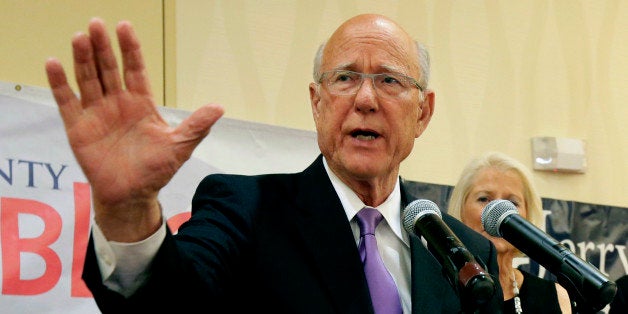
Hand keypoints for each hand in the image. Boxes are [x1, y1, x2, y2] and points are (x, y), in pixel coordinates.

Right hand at [45, 18, 223, 240]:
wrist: (132, 195)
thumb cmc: (155, 170)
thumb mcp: (179, 146)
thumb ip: (196, 126)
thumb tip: (219, 108)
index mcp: (141, 103)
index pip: (135, 69)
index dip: (130, 49)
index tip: (124, 27)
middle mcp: (117, 103)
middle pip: (109, 69)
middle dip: (103, 47)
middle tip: (97, 24)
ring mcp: (96, 113)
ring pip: (88, 79)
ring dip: (83, 59)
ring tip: (80, 38)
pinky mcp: (78, 128)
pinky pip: (66, 102)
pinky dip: (59, 83)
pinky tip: (54, 63)